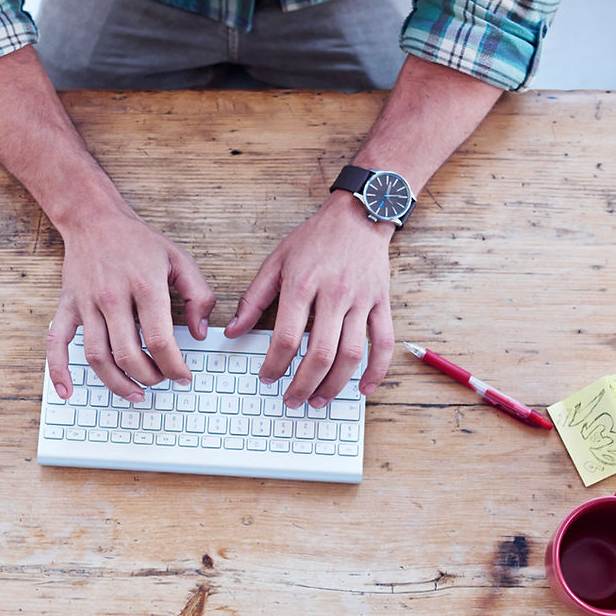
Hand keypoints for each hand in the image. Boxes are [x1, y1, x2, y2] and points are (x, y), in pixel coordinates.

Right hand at [45, 206, 216, 401]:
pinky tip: (67, 391)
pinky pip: (56, 343)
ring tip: (135, 394)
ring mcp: (86, 303)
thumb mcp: (180, 259)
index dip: (174, 366)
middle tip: (161, 380)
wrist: (94, 218)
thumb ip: (199, 295)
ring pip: (97, 357)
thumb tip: (200, 333)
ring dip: (117, 383)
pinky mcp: (66, 306)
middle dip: (149, 377)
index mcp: (143, 285)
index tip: (182, 375)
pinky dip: (59, 370)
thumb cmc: (138, 242)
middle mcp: (112, 296)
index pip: (159, 340)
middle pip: (128, 354)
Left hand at [224, 194, 395, 407]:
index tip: (267, 377)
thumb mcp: (276, 261)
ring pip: (351, 354)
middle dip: (303, 384)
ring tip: (318, 400)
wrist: (358, 215)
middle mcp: (334, 294)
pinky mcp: (381, 303)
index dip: (274, 364)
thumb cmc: (315, 238)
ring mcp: (361, 300)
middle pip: (319, 353)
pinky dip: (376, 370)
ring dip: (334, 385)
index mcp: (302, 284)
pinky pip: (383, 342)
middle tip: (291, 399)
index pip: (286, 337)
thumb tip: (233, 331)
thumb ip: (254, 299)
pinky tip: (364, 389)